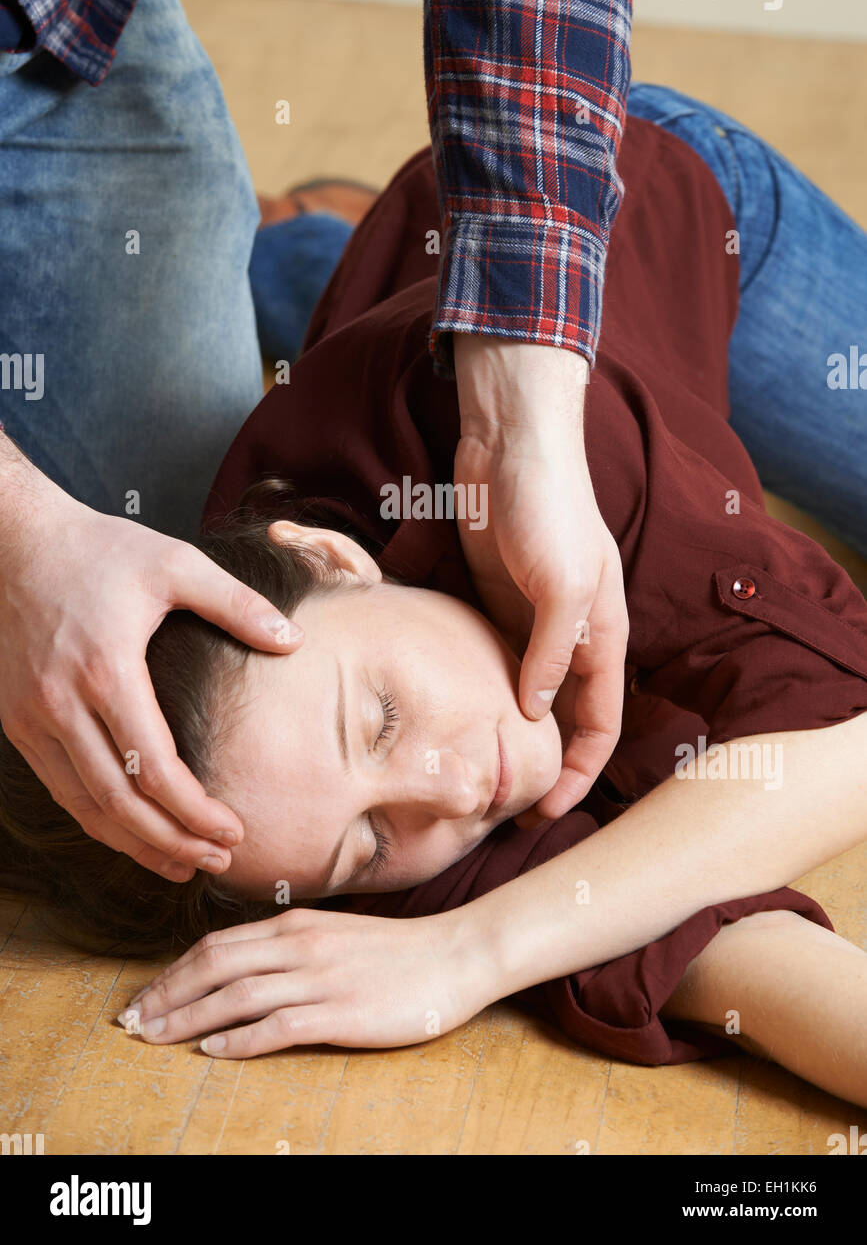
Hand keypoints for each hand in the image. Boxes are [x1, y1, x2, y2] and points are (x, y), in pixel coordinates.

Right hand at [0, 450, 302, 879]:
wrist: (16, 540)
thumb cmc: (102, 549)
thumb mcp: (176, 564)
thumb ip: (237, 604)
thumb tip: (294, 641)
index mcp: (106, 670)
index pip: (154, 768)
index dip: (195, 811)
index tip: (233, 832)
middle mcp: (62, 703)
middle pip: (118, 802)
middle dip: (171, 842)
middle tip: (218, 862)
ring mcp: (32, 717)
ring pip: (84, 805)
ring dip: (134, 843)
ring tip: (182, 864)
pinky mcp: (17, 720)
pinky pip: (60, 787)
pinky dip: (98, 818)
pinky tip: (133, 833)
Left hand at [118, 906, 492, 1055]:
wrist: (455, 955)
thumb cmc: (396, 951)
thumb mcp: (334, 935)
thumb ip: (290, 947)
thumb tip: (244, 966)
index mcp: (296, 925)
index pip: (216, 945)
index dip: (173, 971)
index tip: (145, 995)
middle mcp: (299, 946)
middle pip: (214, 967)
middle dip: (166, 994)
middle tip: (131, 1021)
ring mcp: (319, 979)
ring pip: (235, 996)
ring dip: (188, 1018)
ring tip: (155, 1038)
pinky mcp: (340, 1012)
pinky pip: (277, 1026)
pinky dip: (239, 1039)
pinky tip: (213, 1051)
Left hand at [453, 337, 628, 825]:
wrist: (511, 442)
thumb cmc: (548, 506)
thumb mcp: (561, 583)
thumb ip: (552, 651)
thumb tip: (534, 712)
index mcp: (601, 633)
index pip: (601, 721)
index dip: (580, 771)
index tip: (547, 811)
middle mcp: (569, 633)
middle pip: (562, 715)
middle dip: (541, 761)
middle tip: (502, 804)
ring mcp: (528, 616)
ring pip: (523, 691)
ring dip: (505, 730)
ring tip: (472, 769)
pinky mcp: (491, 597)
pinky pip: (489, 656)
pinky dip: (478, 688)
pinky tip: (450, 712)